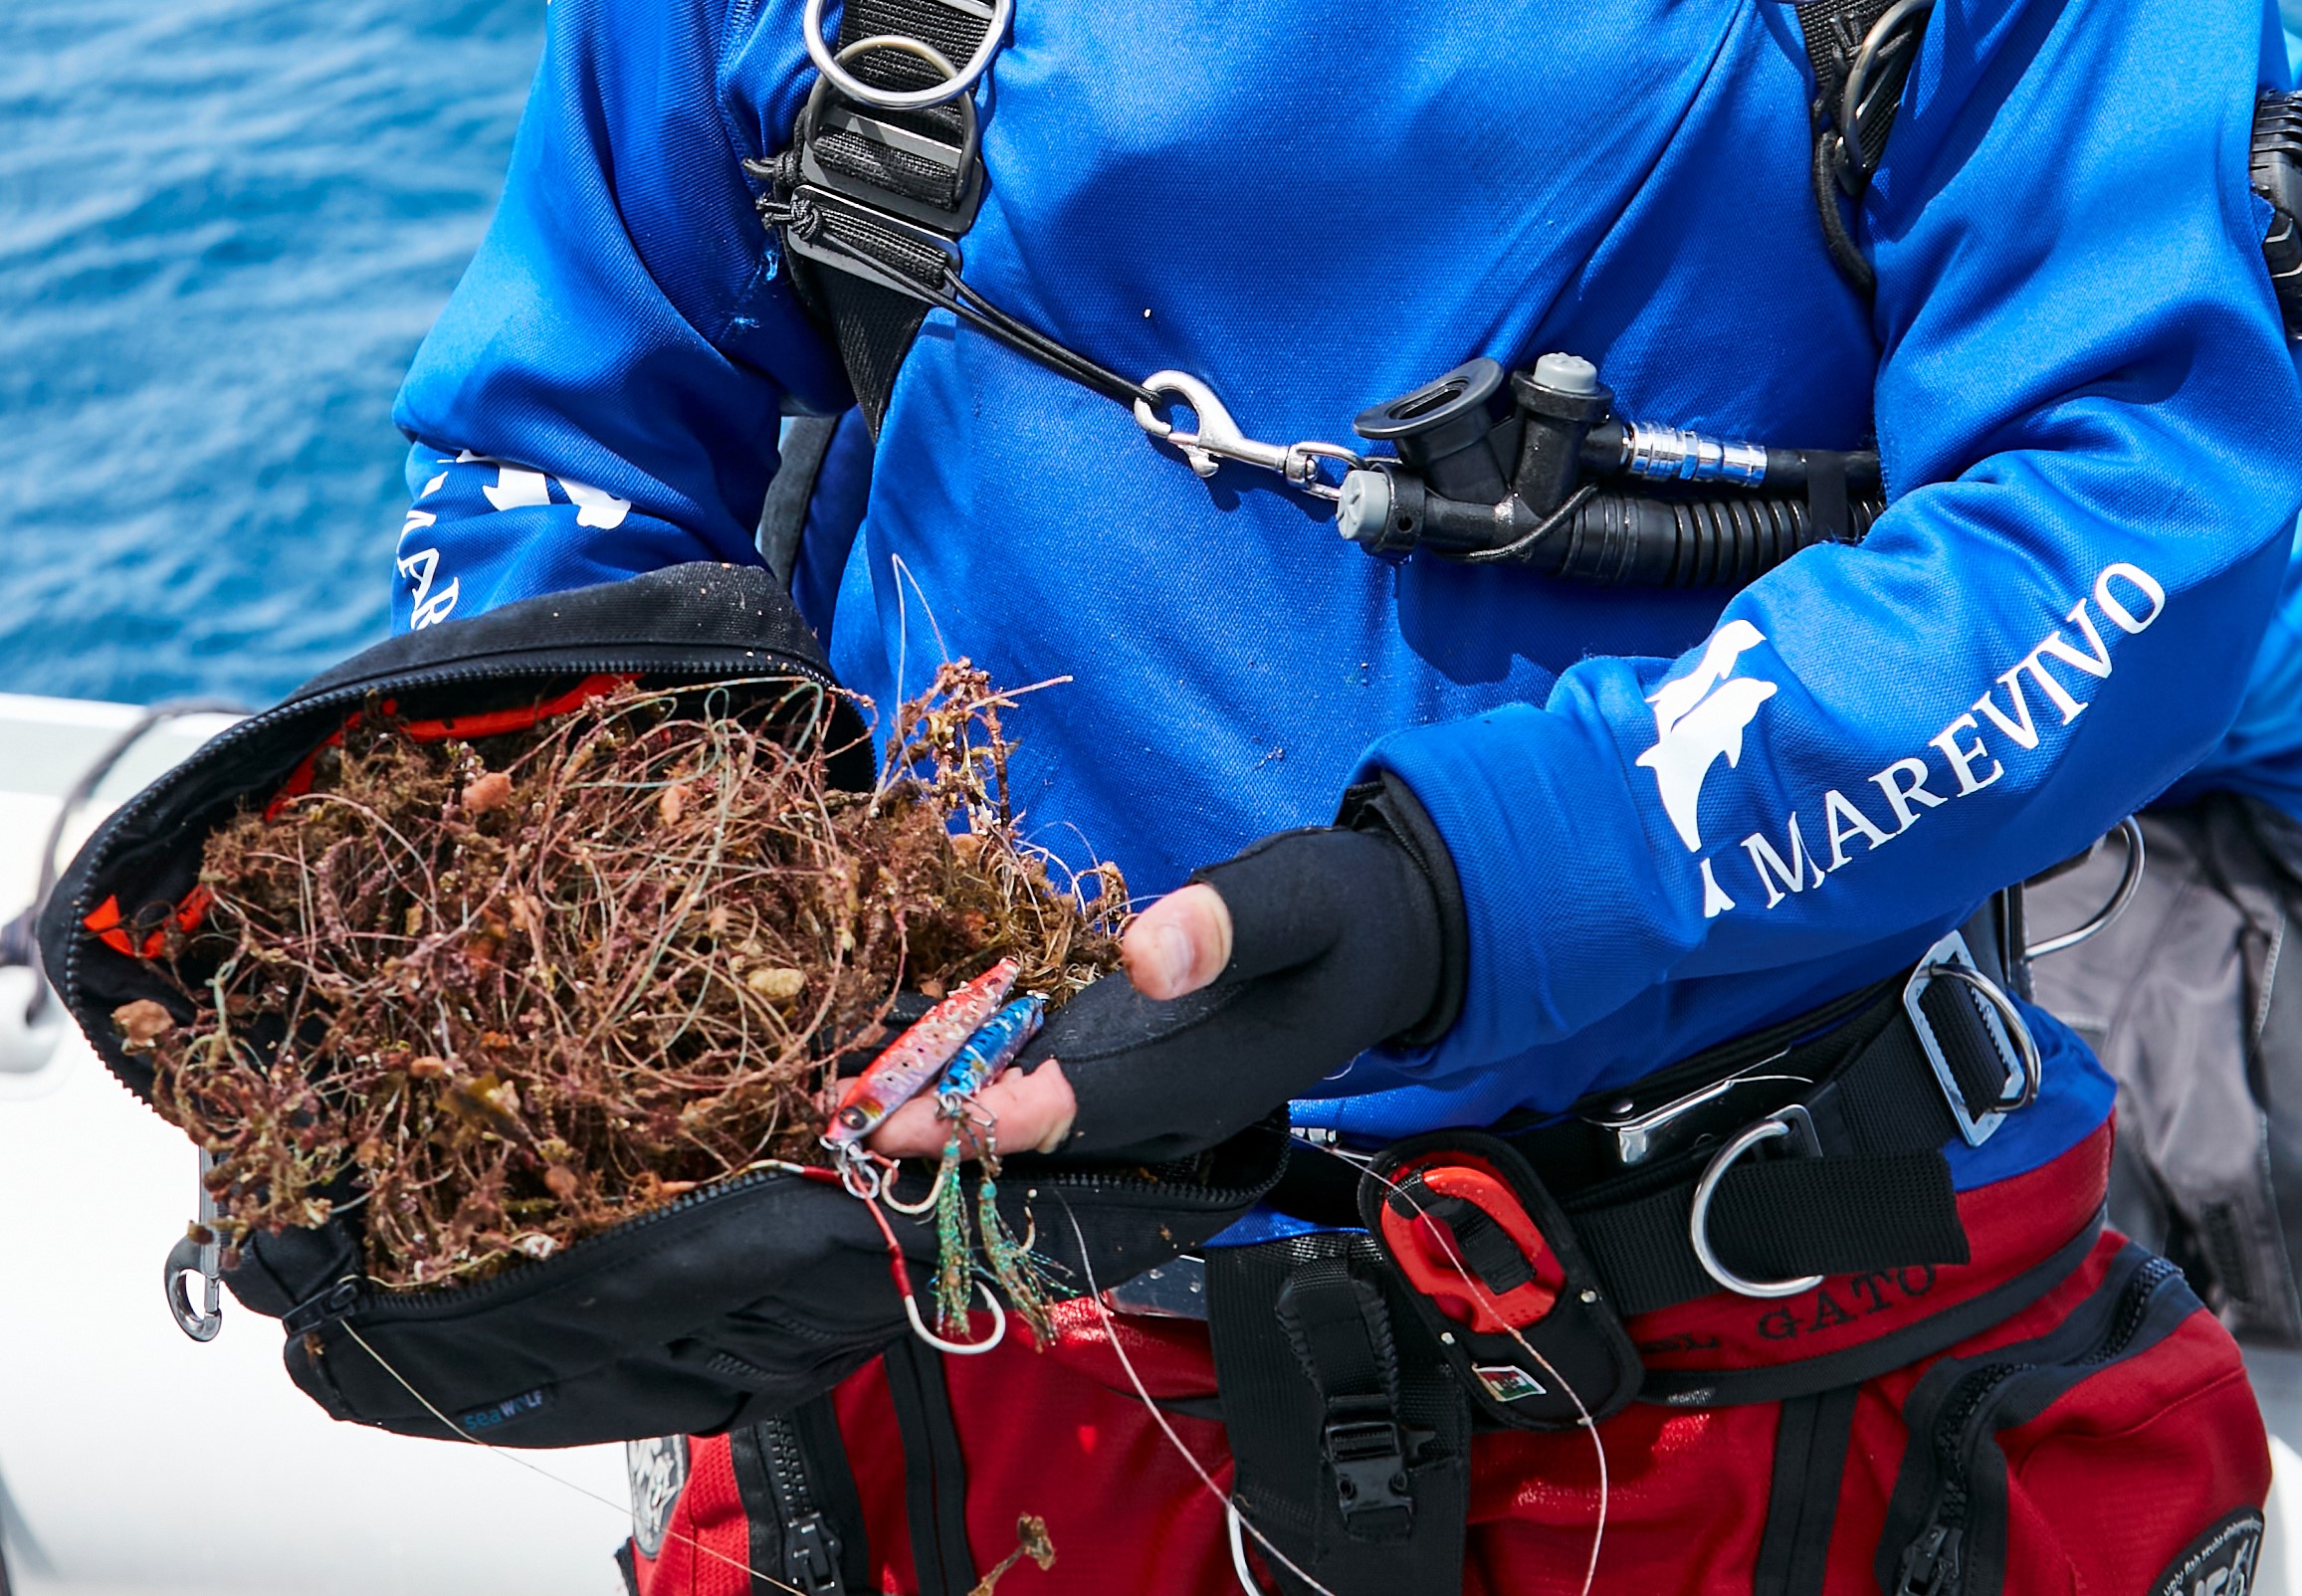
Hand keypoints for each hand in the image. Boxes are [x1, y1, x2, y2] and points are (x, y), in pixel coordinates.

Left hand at [868, 776, 1465, 1165]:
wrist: (1390, 942)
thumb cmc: (1344, 913)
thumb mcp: (1302, 898)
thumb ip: (1231, 924)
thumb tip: (1146, 956)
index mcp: (1204, 1076)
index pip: (1075, 1112)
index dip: (978, 1120)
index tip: (891, 1123)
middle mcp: (1168, 1107)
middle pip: (1036, 1132)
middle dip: (935, 1126)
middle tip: (831, 1112)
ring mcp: (1151, 1095)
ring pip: (1034, 1116)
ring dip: (943, 1104)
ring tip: (845, 1090)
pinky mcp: (1139, 1067)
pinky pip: (1048, 1082)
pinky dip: (977, 1072)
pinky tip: (913, 1051)